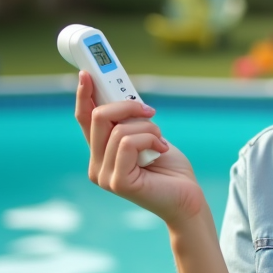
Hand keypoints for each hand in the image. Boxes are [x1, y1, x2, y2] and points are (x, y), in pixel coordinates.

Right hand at [74, 72, 207, 227]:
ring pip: (118, 130)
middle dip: (127, 106)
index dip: (84, 95)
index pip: (84, 119)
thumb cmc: (170, 169)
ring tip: (161, 143)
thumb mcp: (147, 136)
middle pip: (98, 117)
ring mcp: (104, 176)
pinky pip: (128, 143)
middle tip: (150, 111)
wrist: (187, 199)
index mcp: (101, 153)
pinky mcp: (117, 182)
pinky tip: (160, 151)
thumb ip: (129, 122)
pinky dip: (150, 140)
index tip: (87, 73)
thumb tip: (122, 95)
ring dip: (148, 129)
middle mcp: (96, 165)